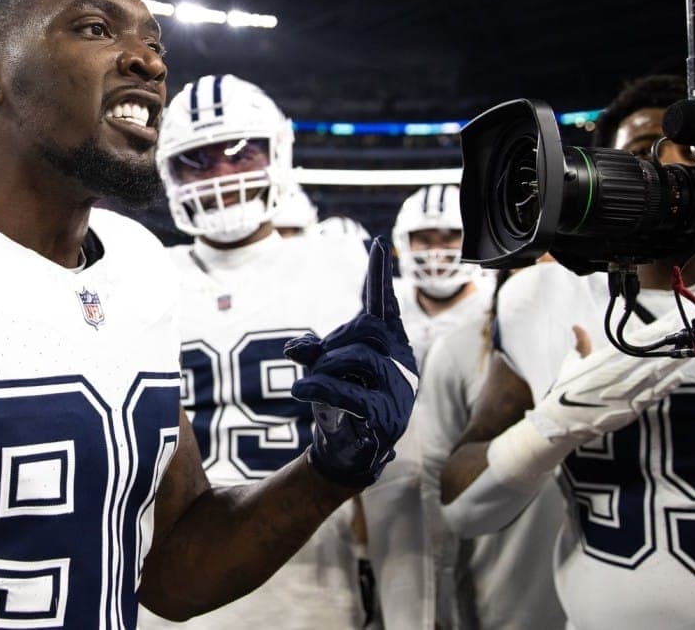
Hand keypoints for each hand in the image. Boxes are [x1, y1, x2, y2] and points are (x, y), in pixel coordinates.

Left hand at [285, 236, 417, 486]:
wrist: (345, 450)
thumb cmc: (339, 402)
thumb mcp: (323, 369)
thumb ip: (313, 351)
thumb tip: (293, 349)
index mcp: (390, 345)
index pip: (385, 306)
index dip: (379, 278)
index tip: (376, 244)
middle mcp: (401, 363)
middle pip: (369, 329)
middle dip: (336, 340)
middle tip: (318, 358)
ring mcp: (398, 390)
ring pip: (359, 358)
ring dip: (325, 368)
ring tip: (311, 383)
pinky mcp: (386, 417)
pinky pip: (350, 393)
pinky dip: (319, 389)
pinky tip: (300, 391)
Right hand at [527, 316, 684, 443]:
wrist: (561, 423)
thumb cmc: (565, 392)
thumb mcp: (569, 366)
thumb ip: (580, 346)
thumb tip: (577, 326)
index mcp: (598, 365)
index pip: (630, 345)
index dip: (650, 334)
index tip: (666, 324)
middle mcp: (612, 380)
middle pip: (646, 360)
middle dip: (666, 347)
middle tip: (684, 335)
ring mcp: (622, 396)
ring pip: (654, 378)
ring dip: (672, 366)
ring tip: (687, 354)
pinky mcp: (628, 411)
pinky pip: (652, 396)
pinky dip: (666, 387)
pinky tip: (678, 377)